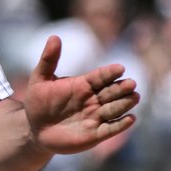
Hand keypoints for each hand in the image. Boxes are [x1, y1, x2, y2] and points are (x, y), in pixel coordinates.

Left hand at [25, 35, 138, 154]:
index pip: (101, 76)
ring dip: (125, 103)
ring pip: (115, 109)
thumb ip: (48, 60)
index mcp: (84, 84)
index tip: (120, 68)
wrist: (36, 128)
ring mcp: (96, 116)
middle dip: (121, 88)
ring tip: (134, 97)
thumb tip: (54, 37)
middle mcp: (94, 99)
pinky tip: (130, 119)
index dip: (110, 73)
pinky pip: (111, 129)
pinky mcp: (95, 134)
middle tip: (130, 83)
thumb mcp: (40, 80)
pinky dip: (121, 125)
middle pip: (112, 92)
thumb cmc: (39, 102)